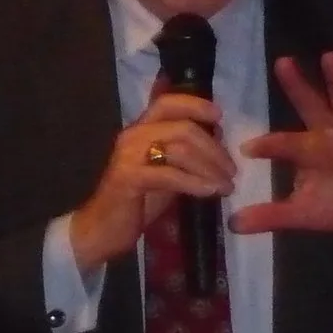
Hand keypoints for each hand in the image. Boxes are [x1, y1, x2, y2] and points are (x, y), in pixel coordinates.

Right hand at [67, 88, 235, 274]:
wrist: (101, 230)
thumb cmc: (135, 202)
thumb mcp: (165, 172)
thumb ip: (184, 155)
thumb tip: (216, 140)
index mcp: (140, 130)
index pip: (167, 103)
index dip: (195, 104)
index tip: (219, 116)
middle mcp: (133, 136)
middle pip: (183, 128)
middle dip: (214, 149)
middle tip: (231, 170)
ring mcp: (129, 156)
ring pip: (180, 149)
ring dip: (210, 168)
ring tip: (226, 186)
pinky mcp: (129, 178)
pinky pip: (170, 175)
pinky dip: (195, 183)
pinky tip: (210, 192)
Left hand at [235, 52, 332, 246]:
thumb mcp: (301, 213)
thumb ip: (270, 215)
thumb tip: (232, 224)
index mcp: (308, 152)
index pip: (286, 145)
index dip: (270, 146)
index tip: (247, 148)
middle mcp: (329, 137)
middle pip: (311, 108)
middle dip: (297, 88)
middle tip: (282, 62)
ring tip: (329, 56)